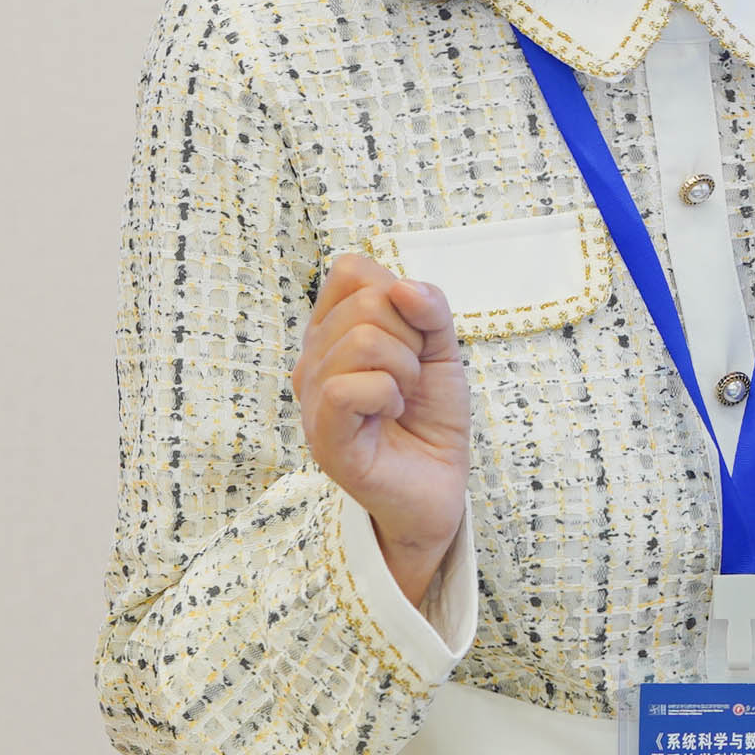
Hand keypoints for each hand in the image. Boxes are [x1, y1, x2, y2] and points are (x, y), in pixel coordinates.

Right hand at [292, 251, 469, 606]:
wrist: (437, 484)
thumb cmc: (430, 416)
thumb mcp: (441, 348)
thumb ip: (430, 308)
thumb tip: (403, 285)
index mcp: (333, 331)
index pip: (351, 271)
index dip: (396, 293)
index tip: (411, 337)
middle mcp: (314, 358)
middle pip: (364, 301)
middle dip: (410, 336)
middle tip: (411, 376)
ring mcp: (314, 396)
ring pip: (361, 339)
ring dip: (404, 368)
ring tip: (401, 398)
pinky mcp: (325, 434)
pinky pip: (350, 386)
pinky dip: (389, 394)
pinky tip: (390, 415)